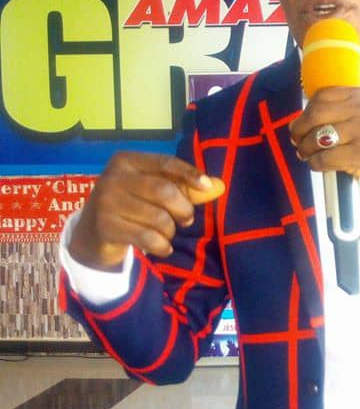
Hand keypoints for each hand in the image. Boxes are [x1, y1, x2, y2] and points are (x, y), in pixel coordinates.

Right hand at [68, 152, 224, 270]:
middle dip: (183, 209)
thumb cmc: (131, 207)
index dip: (189, 174)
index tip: (207, 186)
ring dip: (171, 231)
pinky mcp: (105, 227)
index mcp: (126, 161)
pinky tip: (162, 247)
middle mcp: (113, 178)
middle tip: (186, 219)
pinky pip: (148, 238)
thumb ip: (185, 188)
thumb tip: (219, 186)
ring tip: (166, 233)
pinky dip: (162, 246)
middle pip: (164, 191)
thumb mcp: (153, 192)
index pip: (165, 163)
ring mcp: (106, 203)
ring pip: (158, 218)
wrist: (92, 235)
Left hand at [289, 87, 359, 197]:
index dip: (306, 110)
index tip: (302, 123)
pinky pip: (324, 159)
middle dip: (300, 129)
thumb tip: (309, 119)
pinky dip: (315, 164)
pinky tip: (318, 166)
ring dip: (305, 149)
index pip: (323, 96)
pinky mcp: (359, 155)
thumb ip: (346, 111)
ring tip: (306, 154)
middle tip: (296, 140)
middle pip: (316, 114)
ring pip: (317, 138)